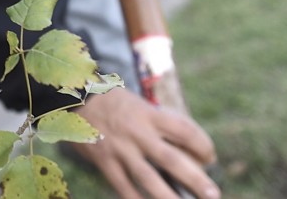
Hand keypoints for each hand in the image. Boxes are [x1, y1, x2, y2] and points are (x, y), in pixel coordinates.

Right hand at [69, 88, 219, 198]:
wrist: (73, 98)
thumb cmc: (112, 102)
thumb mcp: (138, 104)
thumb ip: (157, 124)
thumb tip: (184, 149)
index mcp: (149, 115)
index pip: (185, 131)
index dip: (203, 146)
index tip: (210, 157)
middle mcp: (137, 132)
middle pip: (172, 159)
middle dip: (196, 179)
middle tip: (213, 194)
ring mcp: (120, 149)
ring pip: (149, 178)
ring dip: (169, 197)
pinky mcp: (104, 161)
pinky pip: (123, 186)